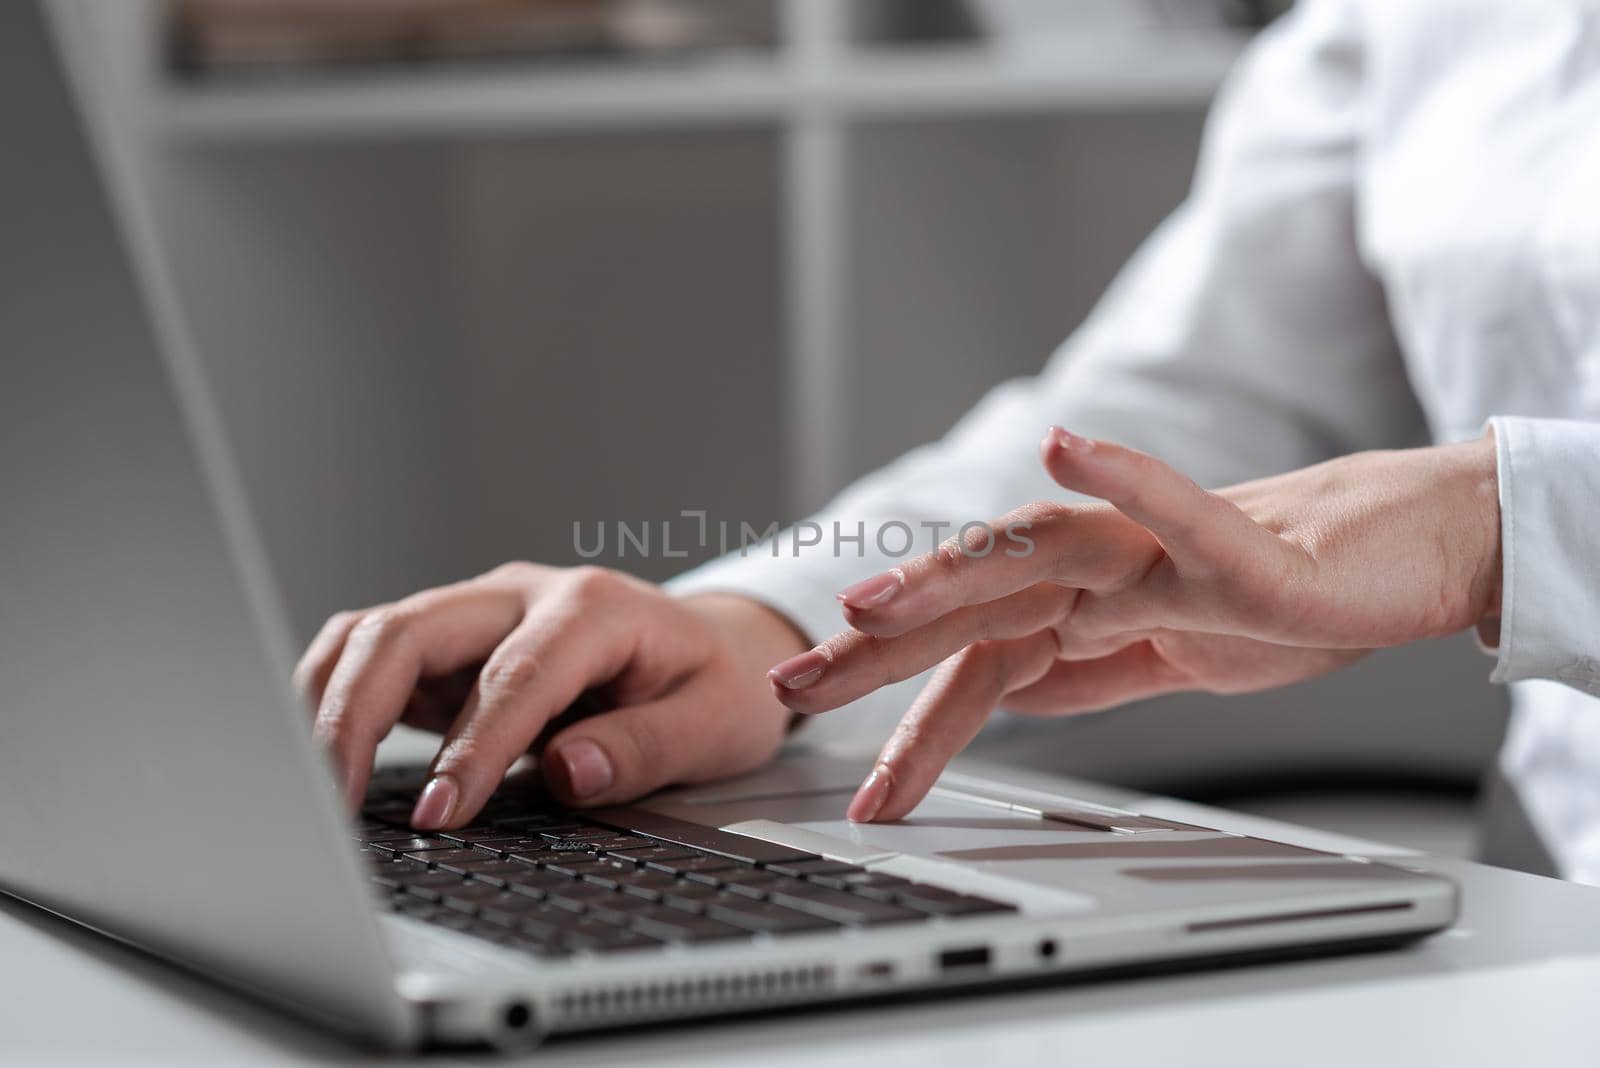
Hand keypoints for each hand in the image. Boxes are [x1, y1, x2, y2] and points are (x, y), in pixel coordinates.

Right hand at [295, 564, 808, 827]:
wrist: (714, 650)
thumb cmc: (715, 684)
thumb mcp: (714, 722)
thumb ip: (644, 747)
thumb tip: (568, 771)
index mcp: (593, 607)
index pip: (513, 675)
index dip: (471, 747)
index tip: (440, 815)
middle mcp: (522, 597)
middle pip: (410, 630)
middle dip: (357, 713)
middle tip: (330, 802)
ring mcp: (479, 614)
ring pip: (373, 634)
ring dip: (328, 702)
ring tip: (307, 785)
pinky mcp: (451, 646)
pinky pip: (371, 657)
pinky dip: (335, 700)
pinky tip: (324, 758)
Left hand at [768, 427, 1500, 822]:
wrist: (1408, 552)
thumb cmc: (1290, 598)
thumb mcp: (1165, 659)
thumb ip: (1086, 672)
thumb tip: (1009, 699)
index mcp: (1087, 607)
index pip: (974, 660)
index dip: (908, 720)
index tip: (858, 788)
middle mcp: (1106, 570)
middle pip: (974, 604)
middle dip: (878, 650)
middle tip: (793, 689)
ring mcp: (1164, 552)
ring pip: (1040, 552)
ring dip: (952, 571)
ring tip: (874, 599)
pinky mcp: (1242, 545)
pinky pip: (1177, 507)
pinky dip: (1123, 475)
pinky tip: (1068, 446)